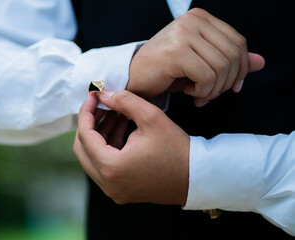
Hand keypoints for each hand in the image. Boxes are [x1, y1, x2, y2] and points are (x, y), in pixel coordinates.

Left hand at [73, 90, 189, 204]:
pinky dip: (108, 147)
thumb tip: (103, 94)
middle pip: (83, 149)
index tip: (93, 96)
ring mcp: (113, 190)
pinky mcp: (121, 190)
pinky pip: (105, 166)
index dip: (86, 111)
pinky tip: (121, 128)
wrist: (197, 177)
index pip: (85, 135)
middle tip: (101, 106)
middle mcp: (108, 183)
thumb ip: (124, 101)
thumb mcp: (151, 118)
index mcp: (112, 167)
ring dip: (100, 134)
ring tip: (115, 114)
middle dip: (90, 123)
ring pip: (93, 158)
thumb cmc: (177, 150)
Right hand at [127, 8, 264, 106]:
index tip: (233, 87)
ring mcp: (183, 34)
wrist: (133, 77)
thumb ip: (231, 61)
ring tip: (200, 95)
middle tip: (211, 95)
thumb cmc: (165, 71)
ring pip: (221, 67)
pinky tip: (190, 92)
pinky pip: (207, 76)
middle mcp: (192, 21)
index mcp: (200, 18)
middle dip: (227, 82)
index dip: (242, 68)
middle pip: (233, 54)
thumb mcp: (202, 64)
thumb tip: (261, 62)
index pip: (238, 42)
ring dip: (214, 90)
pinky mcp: (176, 52)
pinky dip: (203, 91)